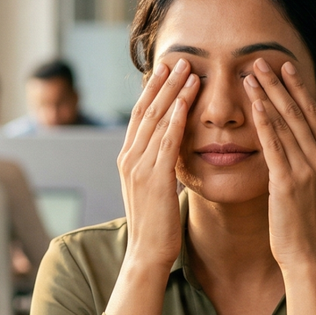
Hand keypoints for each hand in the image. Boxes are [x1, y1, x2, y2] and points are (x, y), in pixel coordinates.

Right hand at [117, 59, 197, 273]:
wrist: (147, 254)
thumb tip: (169, 151)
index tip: (165, 70)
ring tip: (188, 70)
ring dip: (173, 92)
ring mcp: (138, 166)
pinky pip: (166, 140)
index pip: (138, 116)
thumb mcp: (152, 189)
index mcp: (127, 159)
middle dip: (162, 83)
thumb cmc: (155, 225)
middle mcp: (128, 158)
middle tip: (178, 59)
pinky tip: (187, 99)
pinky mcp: (154, 177)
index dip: (151, 90)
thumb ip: (156, 166)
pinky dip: (176, 116)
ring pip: (156, 119)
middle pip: (145, 110)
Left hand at [245, 58, 315, 314]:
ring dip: (268, 96)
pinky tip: (254, 104)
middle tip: (264, 59)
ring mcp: (305, 169)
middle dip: (280, 84)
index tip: (286, 65)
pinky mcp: (287, 181)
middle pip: (298, 112)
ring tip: (252, 74)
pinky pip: (274, 145)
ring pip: (285, 123)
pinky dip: (265, 122)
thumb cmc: (309, 221)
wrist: (306, 254)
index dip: (299, 88)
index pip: (312, 114)